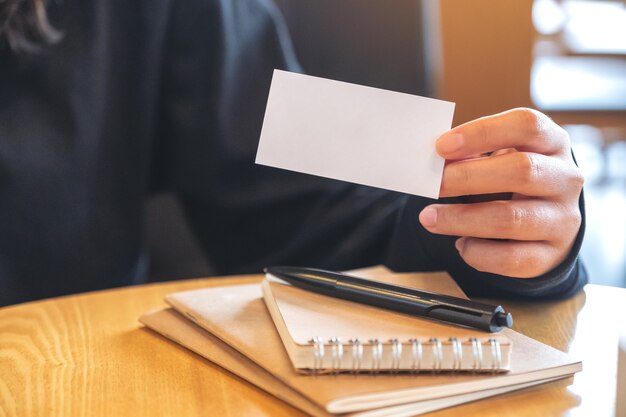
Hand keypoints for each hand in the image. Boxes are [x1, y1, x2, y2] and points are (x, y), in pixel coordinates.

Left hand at [418, 108, 583, 277]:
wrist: (549, 222)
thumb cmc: (514, 180)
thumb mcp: (503, 157)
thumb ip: (473, 155)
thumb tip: (434, 163)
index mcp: (552, 143)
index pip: (527, 126)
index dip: (483, 133)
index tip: (442, 146)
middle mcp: (565, 179)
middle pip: (522, 171)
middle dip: (468, 177)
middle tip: (433, 184)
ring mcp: (562, 220)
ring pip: (510, 219)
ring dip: (461, 219)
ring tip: (429, 218)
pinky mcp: (550, 256)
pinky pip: (510, 258)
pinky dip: (478, 252)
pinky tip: (461, 244)